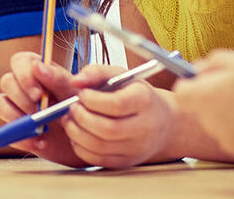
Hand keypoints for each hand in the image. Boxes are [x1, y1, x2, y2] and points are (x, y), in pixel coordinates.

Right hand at [0, 51, 86, 166]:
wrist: (88, 138)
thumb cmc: (82, 108)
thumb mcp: (75, 93)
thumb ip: (58, 78)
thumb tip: (38, 67)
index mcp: (37, 71)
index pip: (19, 61)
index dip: (24, 76)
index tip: (38, 94)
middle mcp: (22, 86)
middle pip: (6, 82)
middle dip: (21, 98)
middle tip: (39, 112)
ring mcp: (16, 107)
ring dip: (15, 116)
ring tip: (39, 128)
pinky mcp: (15, 129)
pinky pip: (6, 131)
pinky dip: (22, 139)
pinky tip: (42, 143)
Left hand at [62, 63, 177, 167]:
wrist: (163, 123)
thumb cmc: (135, 95)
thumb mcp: (120, 75)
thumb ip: (96, 72)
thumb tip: (75, 81)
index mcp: (144, 101)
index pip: (116, 104)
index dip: (92, 100)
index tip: (81, 94)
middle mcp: (144, 127)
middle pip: (107, 129)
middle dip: (81, 117)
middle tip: (71, 107)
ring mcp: (136, 148)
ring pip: (99, 146)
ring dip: (76, 132)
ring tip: (70, 119)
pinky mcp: (126, 161)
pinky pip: (97, 159)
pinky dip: (80, 147)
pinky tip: (77, 133)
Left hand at [173, 50, 233, 165]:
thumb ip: (213, 62)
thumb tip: (198, 68)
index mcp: (204, 98)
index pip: (181, 94)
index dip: (192, 84)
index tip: (208, 78)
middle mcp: (210, 123)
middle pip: (204, 108)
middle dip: (217, 98)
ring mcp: (227, 140)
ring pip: (224, 124)